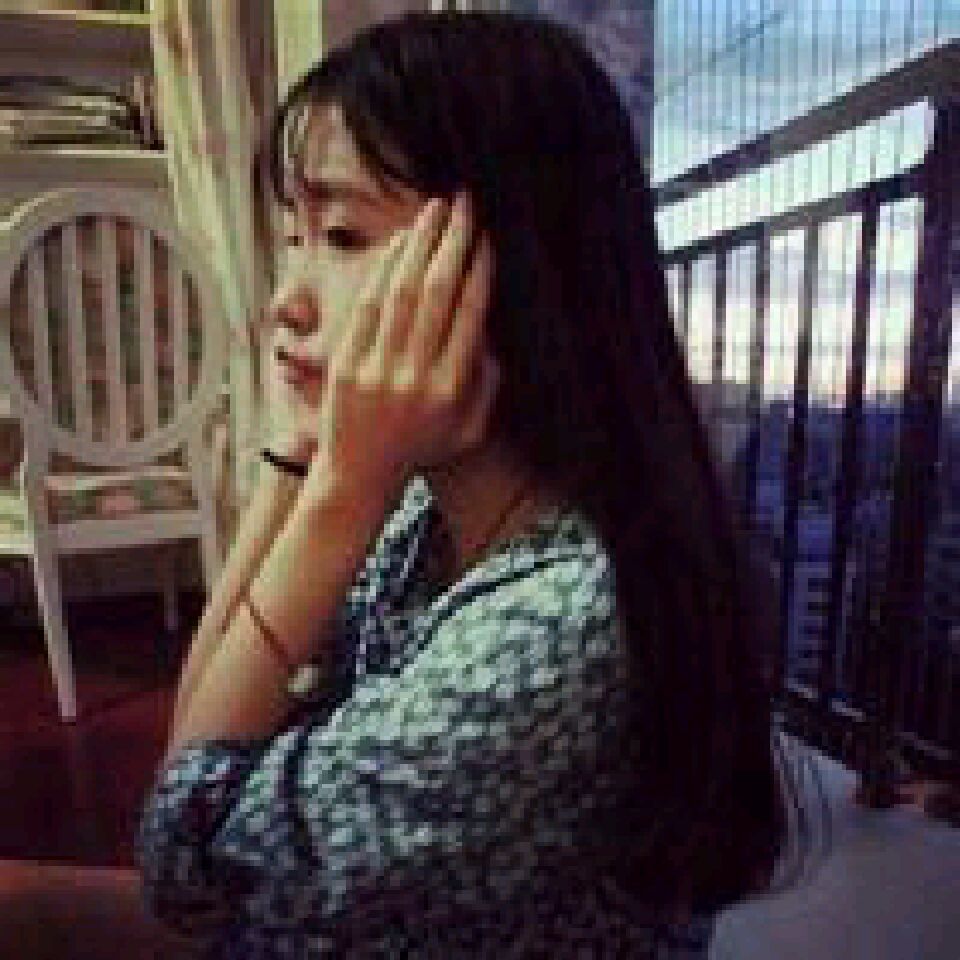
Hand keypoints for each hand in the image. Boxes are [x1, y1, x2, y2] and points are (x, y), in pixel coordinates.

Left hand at [306, 190, 499, 494]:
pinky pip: (367, 307)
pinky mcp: (346, 363)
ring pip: (402, 292)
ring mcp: (376, 368)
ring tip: (433, 211)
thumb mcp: (469, 430)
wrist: (359, 474)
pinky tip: (398, 244)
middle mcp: (415, 375)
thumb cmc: (419, 449)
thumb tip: (489, 333)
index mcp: (450, 389)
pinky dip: (383, 271)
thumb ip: (486, 385)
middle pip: (438, 293)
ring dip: (418, 245)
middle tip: (464, 205)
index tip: (486, 237)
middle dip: (453, 242)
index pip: (469, 314)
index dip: (479, 269)